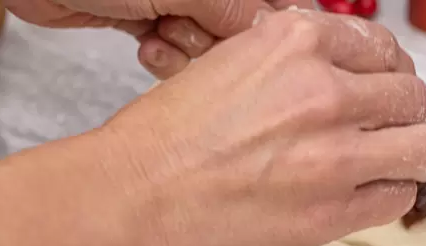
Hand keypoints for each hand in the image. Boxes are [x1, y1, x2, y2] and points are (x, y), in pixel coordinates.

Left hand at [5, 0, 313, 79]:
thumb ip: (237, 9)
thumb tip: (280, 32)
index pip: (276, 7)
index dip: (272, 36)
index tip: (266, 60)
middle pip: (244, 36)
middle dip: (217, 46)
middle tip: (186, 28)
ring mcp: (178, 2)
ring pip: (209, 54)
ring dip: (185, 55)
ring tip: (159, 31)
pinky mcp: (149, 20)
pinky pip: (176, 58)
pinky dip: (162, 59)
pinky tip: (145, 43)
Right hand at [103, 10, 425, 245]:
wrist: (137, 198)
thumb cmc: (167, 139)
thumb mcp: (231, 66)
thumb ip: (293, 69)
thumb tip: (338, 85)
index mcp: (296, 40)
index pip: (382, 49)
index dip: (389, 76)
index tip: (383, 95)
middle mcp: (325, 90)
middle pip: (412, 95)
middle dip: (405, 115)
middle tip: (387, 134)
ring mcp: (335, 153)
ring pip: (425, 146)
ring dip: (415, 155)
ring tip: (392, 166)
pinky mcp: (332, 211)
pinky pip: (398, 197)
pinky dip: (390, 195)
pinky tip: (366, 197)